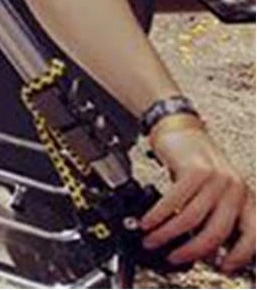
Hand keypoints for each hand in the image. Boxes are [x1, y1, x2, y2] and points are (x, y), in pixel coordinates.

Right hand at [140, 118, 254, 273]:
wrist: (179, 127)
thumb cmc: (194, 160)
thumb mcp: (214, 189)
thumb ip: (215, 214)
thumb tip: (205, 248)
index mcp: (244, 196)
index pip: (252, 235)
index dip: (238, 256)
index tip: (221, 267)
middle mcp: (234, 187)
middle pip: (216, 231)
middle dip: (192, 250)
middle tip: (175, 257)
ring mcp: (216, 178)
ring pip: (191, 218)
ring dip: (167, 234)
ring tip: (153, 240)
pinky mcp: (194, 170)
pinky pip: (174, 202)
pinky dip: (158, 216)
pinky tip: (148, 222)